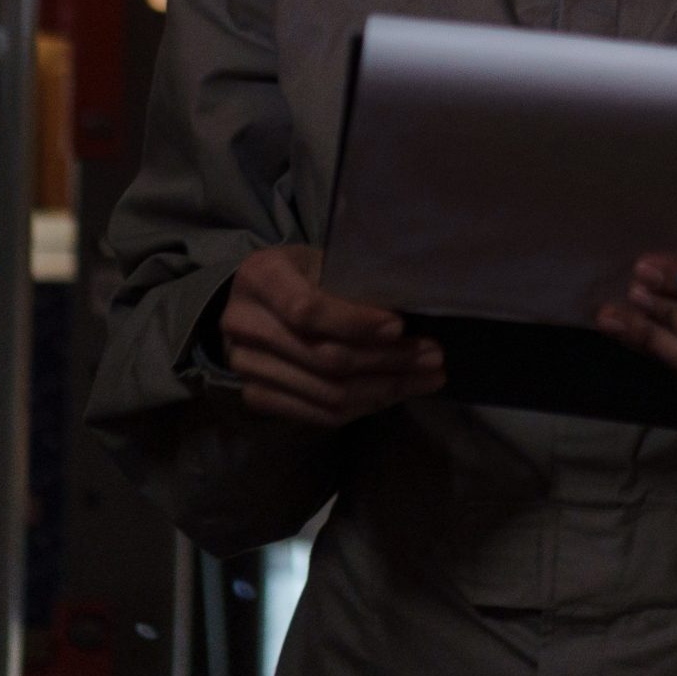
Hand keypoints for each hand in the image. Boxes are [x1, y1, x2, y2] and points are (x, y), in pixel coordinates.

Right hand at [219, 246, 444, 427]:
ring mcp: (245, 367)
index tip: (400, 326)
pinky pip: (320, 414)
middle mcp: (244, 324)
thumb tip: (410, 313)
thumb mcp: (321, 261)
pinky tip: (395, 393)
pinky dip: (364, 406)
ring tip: (426, 377)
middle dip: (387, 361)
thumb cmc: (301, 274)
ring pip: (327, 393)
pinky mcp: (257, 397)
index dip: (356, 322)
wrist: (255, 303)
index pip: (307, 310)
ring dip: (385, 389)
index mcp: (259, 278)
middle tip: (433, 357)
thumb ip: (353, 283)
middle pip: (324, 358)